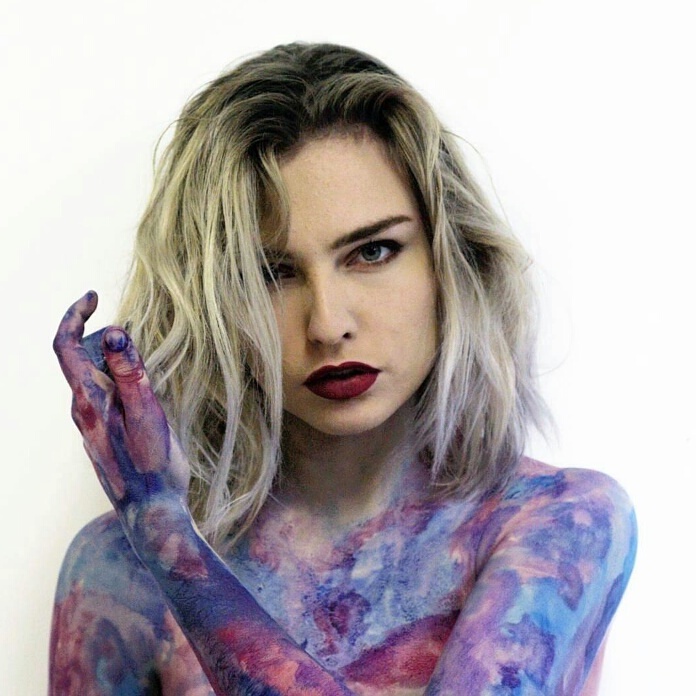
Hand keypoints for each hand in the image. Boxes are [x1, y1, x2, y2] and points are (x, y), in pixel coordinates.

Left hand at [53, 291, 189, 514]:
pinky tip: (138, 392)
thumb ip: (130, 372)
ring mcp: (90, 427)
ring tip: (138, 360)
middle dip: (96, 335)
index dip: (74, 316)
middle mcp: (82, 412)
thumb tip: (115, 331)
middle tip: (128, 329)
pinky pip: (100, 398)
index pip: (66, 347)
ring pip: (89, 380)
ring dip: (107, 359)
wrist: (150, 512)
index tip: (92, 296)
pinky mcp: (101, 437)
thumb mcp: (147, 413)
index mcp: (89, 400)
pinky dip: (112, 381)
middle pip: (77, 360)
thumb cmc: (154, 465)